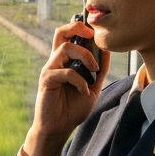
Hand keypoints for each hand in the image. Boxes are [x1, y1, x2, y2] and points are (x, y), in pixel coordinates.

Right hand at [22, 19, 110, 155]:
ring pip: (65, 48)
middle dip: (76, 27)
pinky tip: (84, 91)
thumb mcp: (93, 87)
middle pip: (60, 33)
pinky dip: (80, 81)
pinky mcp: (47, 80)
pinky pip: (66, 72)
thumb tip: (107, 50)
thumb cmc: (72, 109)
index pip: (68, 36)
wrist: (59, 128)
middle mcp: (56, 62)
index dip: (80, 28)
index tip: (96, 33)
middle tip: (92, 35)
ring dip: (84, 56)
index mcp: (65, 62)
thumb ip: (99, 70)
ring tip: (94, 70)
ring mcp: (50, 70)